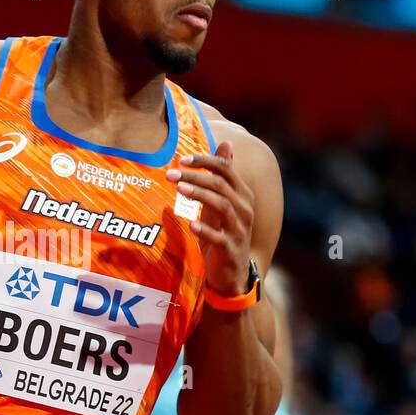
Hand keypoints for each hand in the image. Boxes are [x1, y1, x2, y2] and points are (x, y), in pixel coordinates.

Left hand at [166, 141, 255, 297]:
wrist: (232, 272)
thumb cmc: (223, 232)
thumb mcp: (221, 202)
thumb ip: (223, 175)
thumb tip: (226, 142)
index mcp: (242, 194)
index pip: (226, 169)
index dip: (205, 161)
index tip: (182, 158)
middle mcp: (244, 208)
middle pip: (221, 185)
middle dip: (195, 176)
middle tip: (171, 174)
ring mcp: (239, 229)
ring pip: (222, 206)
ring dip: (200, 196)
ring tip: (179, 190)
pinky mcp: (231, 249)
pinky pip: (219, 237)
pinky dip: (205, 230)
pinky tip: (190, 224)